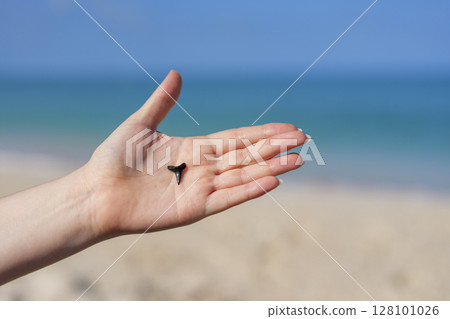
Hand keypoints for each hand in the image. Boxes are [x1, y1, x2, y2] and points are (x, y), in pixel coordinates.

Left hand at [83, 71, 306, 237]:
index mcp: (194, 149)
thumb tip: (176, 73)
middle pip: (247, 156)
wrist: (97, 192)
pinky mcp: (194, 209)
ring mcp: (200, 189)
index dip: (262, 133)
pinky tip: (272, 181)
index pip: (237, 139)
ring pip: (243, 176)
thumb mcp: (140, 124)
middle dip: (275, 149)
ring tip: (298, 160)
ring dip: (271, 168)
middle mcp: (203, 169)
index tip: (288, 128)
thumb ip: (162, 102)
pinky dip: (249, 190)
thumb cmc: (115, 159)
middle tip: (303, 140)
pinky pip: (227, 198)